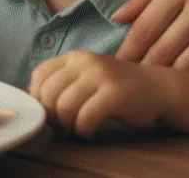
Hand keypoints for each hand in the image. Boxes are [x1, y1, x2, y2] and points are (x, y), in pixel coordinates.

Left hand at [29, 51, 167, 137]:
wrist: (157, 88)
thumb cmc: (116, 88)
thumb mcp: (85, 77)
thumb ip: (62, 82)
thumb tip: (32, 98)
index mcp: (74, 57)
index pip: (40, 75)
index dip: (38, 98)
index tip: (50, 112)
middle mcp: (85, 62)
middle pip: (49, 94)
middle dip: (51, 116)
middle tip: (62, 126)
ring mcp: (101, 76)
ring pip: (64, 106)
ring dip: (66, 126)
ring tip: (75, 129)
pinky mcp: (115, 94)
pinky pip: (85, 117)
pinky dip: (82, 130)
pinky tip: (88, 131)